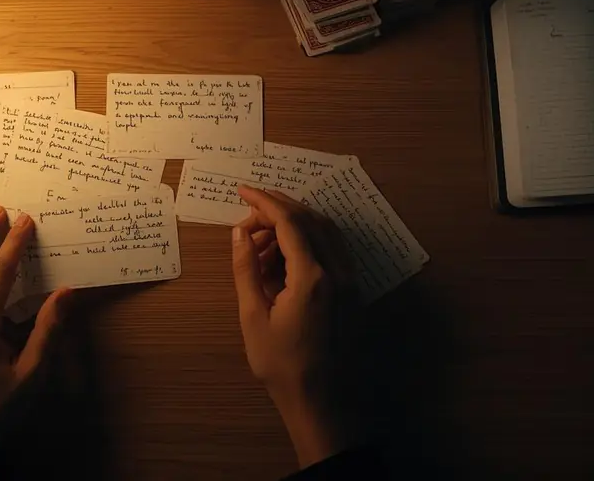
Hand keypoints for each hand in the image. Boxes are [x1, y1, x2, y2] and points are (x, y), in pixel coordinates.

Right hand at [231, 185, 360, 467]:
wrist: (323, 402)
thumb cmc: (282, 366)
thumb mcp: (253, 318)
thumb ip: (246, 270)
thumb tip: (240, 233)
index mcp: (313, 277)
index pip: (289, 222)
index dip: (264, 202)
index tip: (243, 191)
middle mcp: (338, 272)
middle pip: (310, 220)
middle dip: (277, 210)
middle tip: (247, 217)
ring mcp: (351, 281)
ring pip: (325, 233)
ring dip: (293, 225)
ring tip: (260, 242)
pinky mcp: (353, 292)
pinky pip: (333, 251)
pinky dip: (308, 242)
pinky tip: (285, 256)